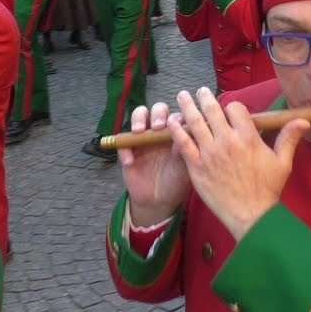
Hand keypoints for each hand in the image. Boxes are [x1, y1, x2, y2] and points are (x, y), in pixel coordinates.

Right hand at [120, 103, 191, 226]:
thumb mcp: (184, 168)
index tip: (178, 123)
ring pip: (139, 116)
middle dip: (158, 113)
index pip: (177, 116)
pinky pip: (123, 141)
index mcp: (177, 133)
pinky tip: (129, 162)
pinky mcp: (128, 149)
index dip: (177, 116)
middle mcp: (160, 131)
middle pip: (158, 110)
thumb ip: (184, 150)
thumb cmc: (176, 182)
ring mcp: (143, 138)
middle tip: (157, 126)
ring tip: (138, 131)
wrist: (159, 201)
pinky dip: (124, 149)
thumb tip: (187, 132)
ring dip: (138, 119)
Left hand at [166, 88, 308, 239]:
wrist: (251, 215)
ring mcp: (210, 153)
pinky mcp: (196, 166)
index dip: (232, 107)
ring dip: (187, 106)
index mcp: (248, 137)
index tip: (229, 111)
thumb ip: (289, 138)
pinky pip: (183, 143)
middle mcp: (227, 141)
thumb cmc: (268, 189)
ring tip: (182, 96)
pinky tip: (172, 122)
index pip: (235, 108)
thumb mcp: (283, 163)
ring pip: (195, 122)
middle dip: (205, 97)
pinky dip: (176, 130)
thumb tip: (304, 120)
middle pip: (212, 110)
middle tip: (200, 91)